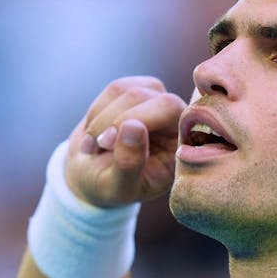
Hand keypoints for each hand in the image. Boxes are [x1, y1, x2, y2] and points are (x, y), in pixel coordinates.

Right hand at [66, 76, 185, 206]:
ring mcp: (159, 101)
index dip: (140, 119)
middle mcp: (178, 119)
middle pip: (151, 97)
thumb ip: (129, 163)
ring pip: (128, 91)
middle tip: (99, 144)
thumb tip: (133, 125)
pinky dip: (96, 113)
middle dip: (118, 119)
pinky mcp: (138, 91)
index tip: (107, 144)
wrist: (93, 174)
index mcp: (184, 144)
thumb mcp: (118, 187)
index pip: (171, 110)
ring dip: (102, 120)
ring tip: (93, 146)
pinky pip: (115, 90)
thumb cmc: (111, 186)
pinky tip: (94, 134)